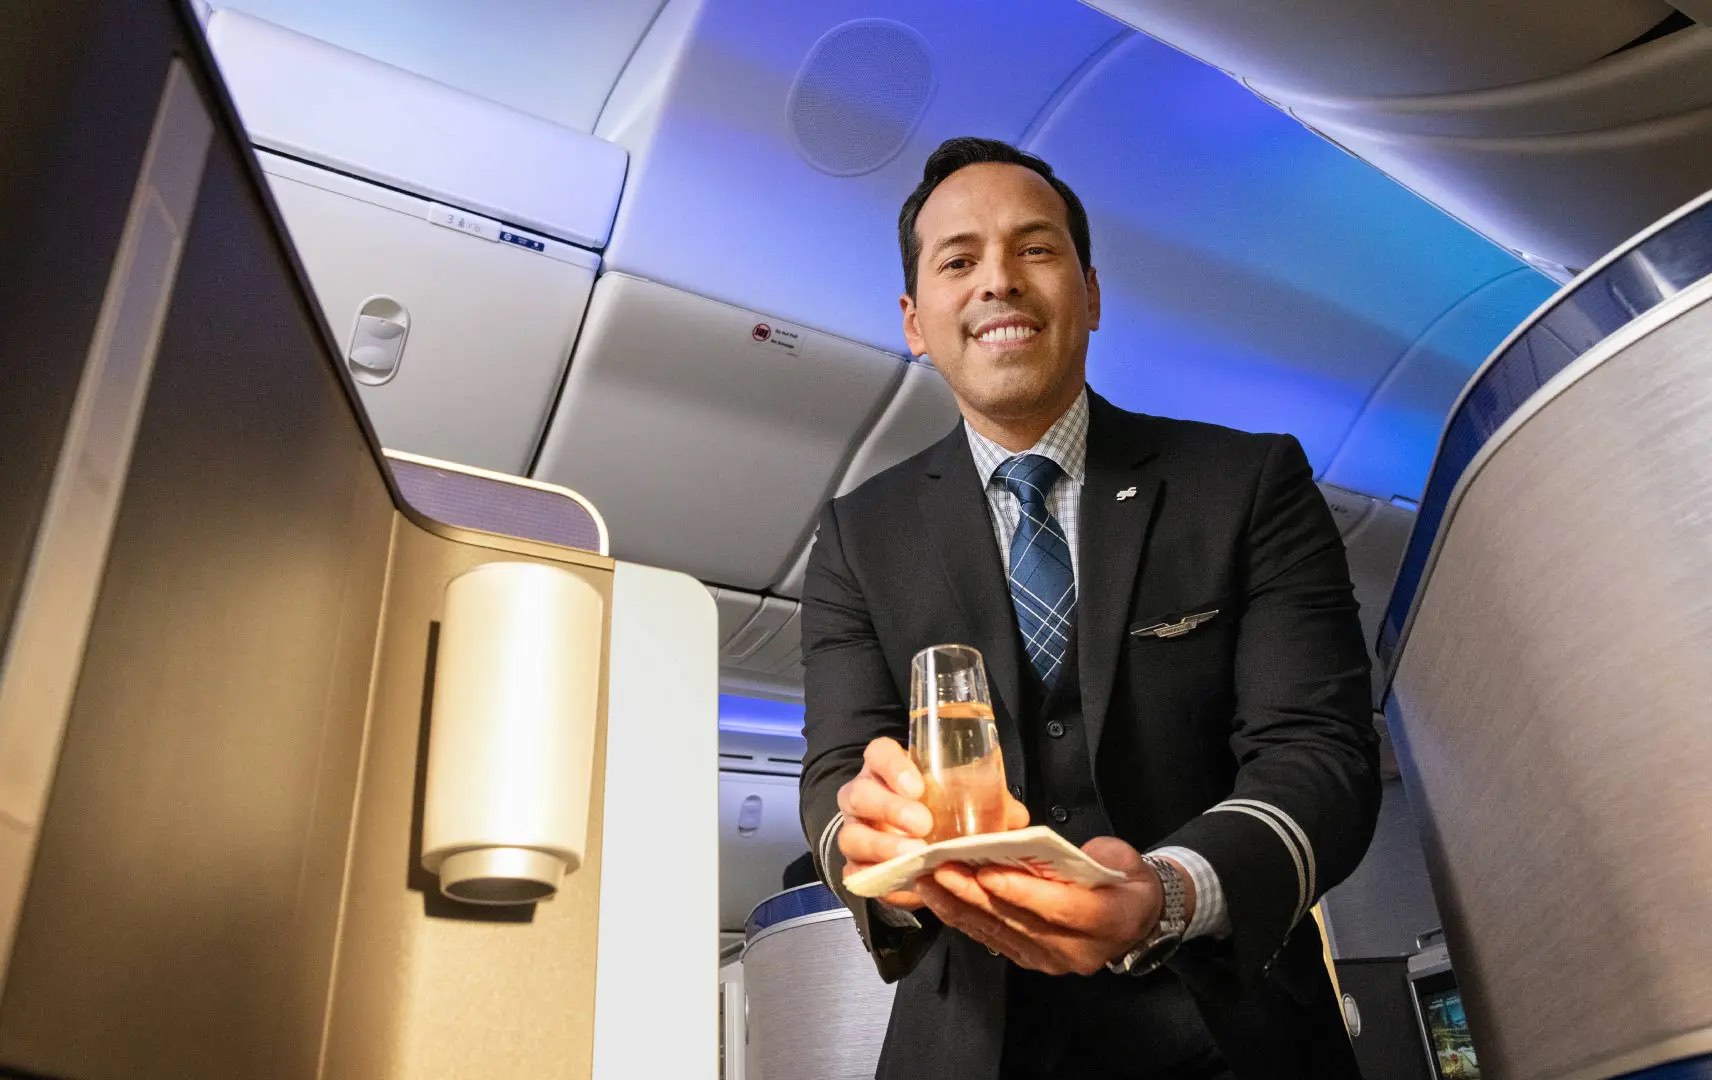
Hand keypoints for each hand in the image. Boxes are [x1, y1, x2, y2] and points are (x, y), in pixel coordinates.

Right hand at [837, 736, 1026, 909]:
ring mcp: (855, 831)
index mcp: (887, 769)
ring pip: (851, 835)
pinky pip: (855, 874)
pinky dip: (879, 879)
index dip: (893, 767)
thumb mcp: (963, 799)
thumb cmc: (939, 810)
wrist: (914, 844)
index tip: (918, 786)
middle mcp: (864, 795)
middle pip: (859, 794)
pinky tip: (906, 883)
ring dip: (882, 846)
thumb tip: (1016, 818)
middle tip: (924, 825)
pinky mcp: (855, 865)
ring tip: (915, 857)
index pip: (878, 754)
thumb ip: (988, 802)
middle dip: (890, 809)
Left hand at [914, 837, 1179, 975]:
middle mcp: (1078, 950)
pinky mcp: (1031, 960)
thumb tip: (1032, 845)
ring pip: (999, 934)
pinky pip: (992, 940)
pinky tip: (939, 900)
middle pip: (1020, 922)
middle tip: (940, 869)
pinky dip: (963, 919)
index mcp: (1108, 920)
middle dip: (975, 895)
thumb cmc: (1125, 880)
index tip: (986, 870)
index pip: (1060, 908)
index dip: (1022, 891)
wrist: (1137, 918)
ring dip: (959, 907)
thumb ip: (1080, 855)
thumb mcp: (1118, 858)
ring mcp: (1052, 960)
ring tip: (927, 881)